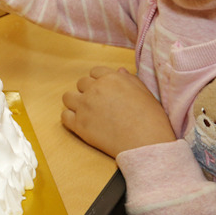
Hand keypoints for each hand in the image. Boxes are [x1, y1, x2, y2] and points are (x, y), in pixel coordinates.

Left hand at [61, 66, 176, 157]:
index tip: (105, 91)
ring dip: (76, 102)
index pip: (95, 72)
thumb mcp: (145, 93)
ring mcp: (85, 106)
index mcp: (111, 78)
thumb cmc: (151, 119)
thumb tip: (119, 71)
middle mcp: (95, 89)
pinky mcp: (79, 125)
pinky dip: (70, 119)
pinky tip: (82, 123)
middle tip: (99, 104)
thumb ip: (130, 80)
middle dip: (88, 91)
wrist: (146, 143)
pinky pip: (64, 116)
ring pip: (68, 97)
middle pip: (81, 83)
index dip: (100, 81)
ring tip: (87, 112)